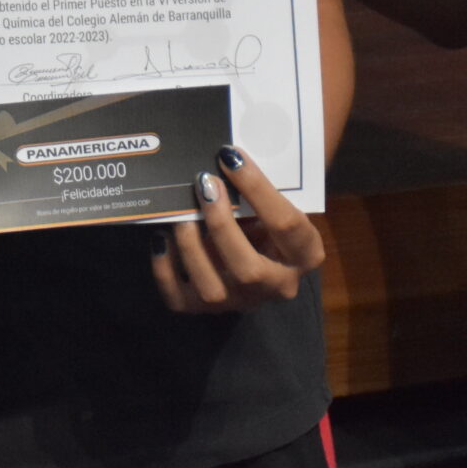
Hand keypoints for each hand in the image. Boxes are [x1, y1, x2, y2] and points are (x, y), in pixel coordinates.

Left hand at [150, 145, 325, 314]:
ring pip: (212, 289)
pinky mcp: (209, 311)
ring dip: (191, 247)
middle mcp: (278, 286)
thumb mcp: (281, 201)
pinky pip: (180, 299)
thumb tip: (223, 157)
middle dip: (221, 225)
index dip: (257, 188)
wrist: (268, 250)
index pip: (286, 225)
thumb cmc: (273, 216)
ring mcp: (242, 302)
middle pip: (248, 269)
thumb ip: (260, 187)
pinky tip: (161, 239)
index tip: (230, 156)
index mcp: (306, 254)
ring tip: (179, 213)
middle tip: (204, 185)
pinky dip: (164, 270)